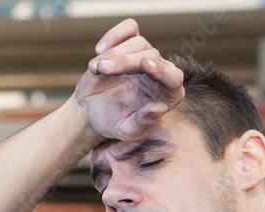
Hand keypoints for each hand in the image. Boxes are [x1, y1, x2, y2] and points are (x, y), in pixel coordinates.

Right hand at [74, 18, 184, 141]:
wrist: (91, 111)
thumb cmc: (111, 122)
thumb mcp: (126, 131)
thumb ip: (143, 123)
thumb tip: (159, 108)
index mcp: (167, 94)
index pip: (173, 78)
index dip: (161, 70)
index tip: (145, 64)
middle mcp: (160, 72)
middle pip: (151, 55)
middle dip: (125, 62)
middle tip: (103, 69)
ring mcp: (145, 55)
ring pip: (137, 42)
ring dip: (114, 54)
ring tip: (96, 68)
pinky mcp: (130, 44)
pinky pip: (129, 29)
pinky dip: (114, 34)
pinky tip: (100, 49)